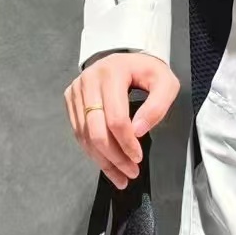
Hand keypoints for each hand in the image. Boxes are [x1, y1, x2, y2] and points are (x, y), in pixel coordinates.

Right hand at [64, 51, 180, 188]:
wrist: (126, 59)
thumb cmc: (146, 71)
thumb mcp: (164, 82)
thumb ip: (158, 105)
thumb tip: (138, 131)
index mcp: (112, 72)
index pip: (116, 117)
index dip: (127, 142)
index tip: (138, 157)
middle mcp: (89, 80)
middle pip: (96, 130)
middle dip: (114, 157)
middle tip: (130, 172)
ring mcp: (77, 90)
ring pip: (85, 136)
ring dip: (103, 160)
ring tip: (120, 175)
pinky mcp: (71, 99)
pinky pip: (79, 133)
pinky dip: (93, 152)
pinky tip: (107, 163)